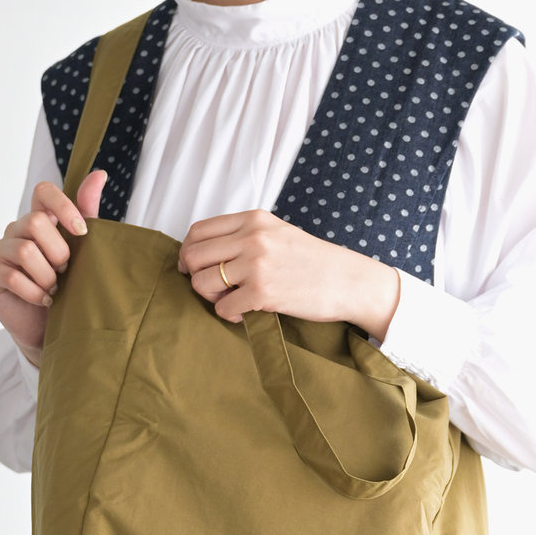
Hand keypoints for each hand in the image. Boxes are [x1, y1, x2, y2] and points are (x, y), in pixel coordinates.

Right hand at [0, 171, 106, 366]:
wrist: (52, 328)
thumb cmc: (69, 288)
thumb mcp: (83, 250)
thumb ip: (87, 212)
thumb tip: (99, 173)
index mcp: (41, 219)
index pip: (44, 191)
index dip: (63, 206)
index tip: (81, 231)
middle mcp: (17, 229)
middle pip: (36, 222)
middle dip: (58, 253)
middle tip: (64, 273)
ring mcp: (0, 249)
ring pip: (26, 251)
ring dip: (47, 277)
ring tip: (54, 289)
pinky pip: (13, 276)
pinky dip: (35, 292)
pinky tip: (44, 300)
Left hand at [176, 209, 400, 339]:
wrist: (347, 281)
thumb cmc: (312, 261)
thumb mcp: (277, 232)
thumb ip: (244, 235)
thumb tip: (206, 251)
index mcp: (253, 219)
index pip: (198, 231)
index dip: (188, 252)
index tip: (192, 266)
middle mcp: (252, 238)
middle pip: (194, 256)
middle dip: (195, 276)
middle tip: (211, 288)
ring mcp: (257, 265)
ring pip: (203, 283)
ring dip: (211, 297)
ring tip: (231, 300)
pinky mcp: (263, 293)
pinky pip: (223, 308)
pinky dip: (228, 315)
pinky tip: (244, 313)